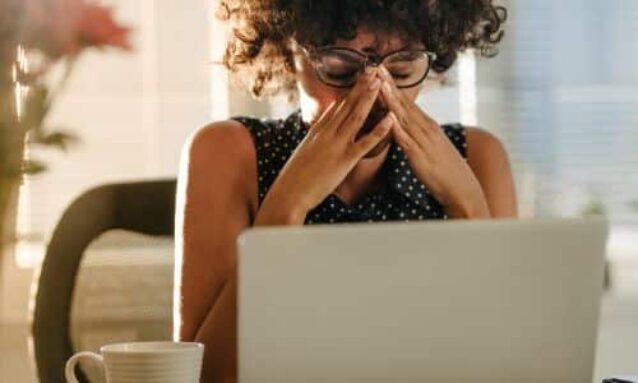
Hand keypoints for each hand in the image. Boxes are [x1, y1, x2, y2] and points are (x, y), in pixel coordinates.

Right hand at [255, 68, 394, 224]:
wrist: (289, 193)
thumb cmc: (294, 178)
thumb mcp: (303, 152)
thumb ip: (314, 139)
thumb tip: (321, 129)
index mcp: (317, 131)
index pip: (337, 107)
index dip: (350, 92)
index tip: (360, 79)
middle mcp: (327, 133)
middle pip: (347, 106)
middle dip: (361, 87)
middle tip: (373, 71)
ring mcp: (337, 145)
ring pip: (356, 116)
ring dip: (369, 98)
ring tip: (380, 82)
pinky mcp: (345, 159)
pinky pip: (366, 142)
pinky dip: (379, 129)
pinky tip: (391, 119)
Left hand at [378, 66, 489, 217]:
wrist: (462, 189)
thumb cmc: (444, 170)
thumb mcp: (430, 146)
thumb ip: (417, 135)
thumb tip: (404, 126)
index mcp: (427, 126)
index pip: (407, 102)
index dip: (392, 86)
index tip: (381, 70)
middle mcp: (426, 129)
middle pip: (404, 103)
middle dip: (389, 85)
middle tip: (376, 66)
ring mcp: (424, 142)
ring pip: (404, 118)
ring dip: (391, 101)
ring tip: (380, 84)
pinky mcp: (420, 158)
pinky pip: (407, 142)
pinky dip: (398, 130)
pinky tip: (389, 120)